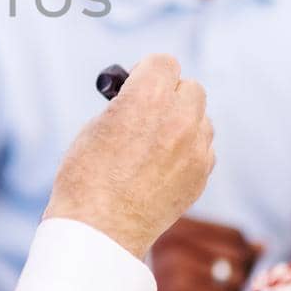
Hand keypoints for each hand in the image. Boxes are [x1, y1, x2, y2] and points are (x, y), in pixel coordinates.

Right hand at [44, 53, 214, 259]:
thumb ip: (128, 104)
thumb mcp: (96, 125)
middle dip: (171, 95)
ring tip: (155, 144)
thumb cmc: (86, 176)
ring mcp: (195, 148)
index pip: (164, 62)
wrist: (100, 228)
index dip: (148, 71)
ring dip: (183, 122)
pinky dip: (188, 151)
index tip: (138, 84)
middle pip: (190, 88)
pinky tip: (163, 166)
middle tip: (148, 113)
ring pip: (201, 118)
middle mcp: (179, 117)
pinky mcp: (201, 174)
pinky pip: (203, 148)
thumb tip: (142, 100)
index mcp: (148, 97)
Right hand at [150, 216, 261, 290]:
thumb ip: (219, 241)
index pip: (236, 237)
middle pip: (240, 260)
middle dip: (238, 275)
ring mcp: (176, 272)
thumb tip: (262, 246)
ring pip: (234, 285)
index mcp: (178, 225)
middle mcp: (176, 245)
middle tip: (220, 283)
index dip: (244, 251)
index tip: (235, 262)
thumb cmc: (153, 266)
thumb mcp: (181, 243)